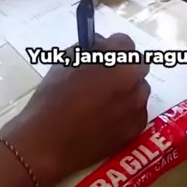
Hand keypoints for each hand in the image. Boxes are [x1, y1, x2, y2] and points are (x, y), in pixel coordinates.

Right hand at [3, 34, 149, 186]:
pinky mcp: (134, 131)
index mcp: (119, 64)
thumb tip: (101, 47)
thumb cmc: (52, 100)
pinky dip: (125, 111)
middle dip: (122, 68)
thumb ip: (89, 50)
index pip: (125, 43)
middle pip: (137, 67)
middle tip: (101, 77)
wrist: (48, 143)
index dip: (111, 47)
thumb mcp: (66, 63)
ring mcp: (137, 109)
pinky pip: (135, 113)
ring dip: (126, 90)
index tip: (101, 53)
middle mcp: (135, 85)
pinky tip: (104, 118)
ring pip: (138, 91)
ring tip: (101, 101)